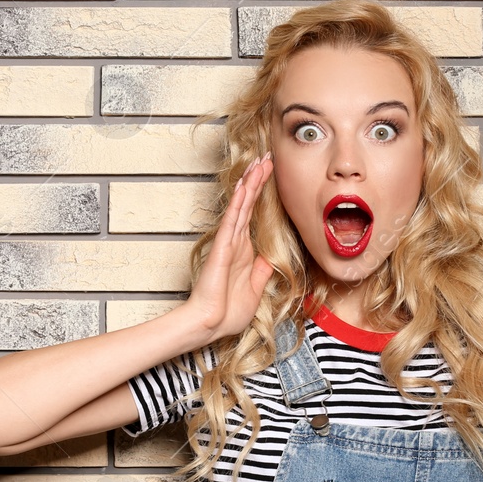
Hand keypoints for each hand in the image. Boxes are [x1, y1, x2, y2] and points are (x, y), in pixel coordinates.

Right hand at [183, 152, 276, 342]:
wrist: (211, 324)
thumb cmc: (228, 312)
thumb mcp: (256, 289)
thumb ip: (263, 272)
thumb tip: (271, 259)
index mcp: (244, 250)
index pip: (255, 215)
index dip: (262, 194)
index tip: (270, 174)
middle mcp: (236, 242)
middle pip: (248, 204)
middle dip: (257, 180)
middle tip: (266, 157)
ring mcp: (228, 243)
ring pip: (241, 207)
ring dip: (250, 184)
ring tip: (258, 162)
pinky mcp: (222, 248)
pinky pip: (232, 221)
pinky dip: (238, 203)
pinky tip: (243, 186)